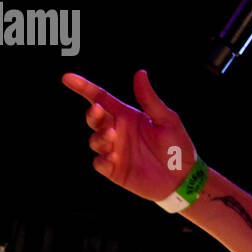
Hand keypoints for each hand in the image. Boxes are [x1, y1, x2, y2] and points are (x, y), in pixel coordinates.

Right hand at [61, 70, 199, 204]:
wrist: (183, 178)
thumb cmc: (177, 146)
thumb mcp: (167, 119)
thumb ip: (149, 99)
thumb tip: (140, 73)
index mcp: (127, 115)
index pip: (101, 98)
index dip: (83, 87)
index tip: (67, 77)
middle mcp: (117, 131)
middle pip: (94, 118)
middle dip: (92, 114)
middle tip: (98, 110)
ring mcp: (114, 151)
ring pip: (94, 140)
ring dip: (99, 137)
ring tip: (112, 136)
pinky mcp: (115, 170)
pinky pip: (99, 163)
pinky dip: (102, 159)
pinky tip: (112, 158)